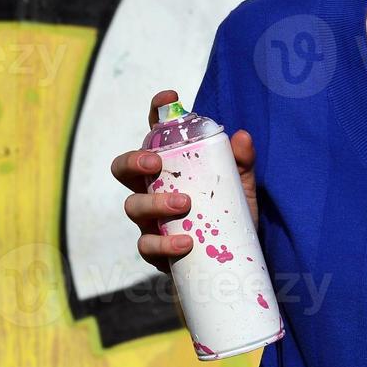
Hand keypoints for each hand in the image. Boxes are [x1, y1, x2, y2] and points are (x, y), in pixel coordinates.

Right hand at [111, 89, 258, 272]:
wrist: (231, 269)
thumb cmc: (229, 221)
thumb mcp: (241, 190)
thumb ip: (241, 165)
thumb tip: (242, 136)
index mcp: (171, 170)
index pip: (156, 136)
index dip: (156, 113)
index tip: (169, 98)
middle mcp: (152, 191)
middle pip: (124, 169)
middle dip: (134, 161)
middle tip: (156, 163)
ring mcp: (150, 222)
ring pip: (133, 206)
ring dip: (155, 203)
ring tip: (184, 204)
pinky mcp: (155, 252)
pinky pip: (146, 246)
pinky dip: (164, 244)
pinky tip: (185, 243)